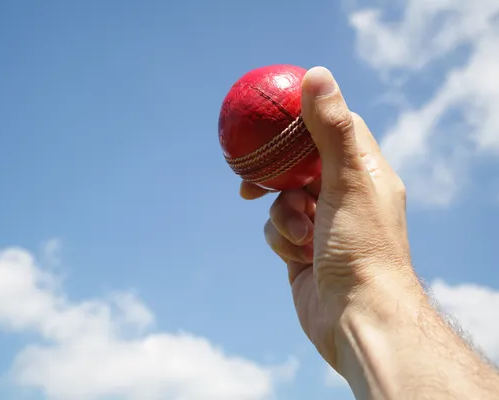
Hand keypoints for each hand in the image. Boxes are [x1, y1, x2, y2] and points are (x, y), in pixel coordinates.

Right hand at [242, 67, 424, 370]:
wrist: (355, 315)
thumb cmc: (360, 245)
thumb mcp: (345, 179)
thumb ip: (330, 128)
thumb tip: (316, 74)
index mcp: (365, 173)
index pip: (337, 129)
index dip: (308, 117)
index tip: (278, 112)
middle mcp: (345, 196)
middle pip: (300, 165)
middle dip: (277, 172)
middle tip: (251, 171)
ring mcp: (322, 225)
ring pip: (282, 200)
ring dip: (282, 215)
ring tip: (301, 234)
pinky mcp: (302, 250)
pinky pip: (276, 230)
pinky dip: (280, 239)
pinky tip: (298, 255)